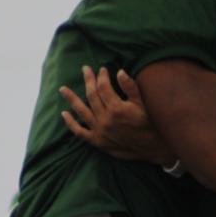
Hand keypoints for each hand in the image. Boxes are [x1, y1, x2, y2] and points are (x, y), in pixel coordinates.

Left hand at [60, 66, 176, 166]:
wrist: (153, 147)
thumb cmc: (150, 123)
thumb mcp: (143, 103)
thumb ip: (130, 87)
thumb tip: (119, 71)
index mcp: (117, 109)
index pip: (104, 87)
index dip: (102, 76)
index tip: (102, 69)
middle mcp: (105, 119)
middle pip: (92, 96)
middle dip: (88, 80)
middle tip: (85, 69)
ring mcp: (99, 131)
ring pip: (81, 111)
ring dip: (71, 99)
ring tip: (62, 89)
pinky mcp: (97, 142)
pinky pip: (80, 132)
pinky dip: (71, 124)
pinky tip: (64, 114)